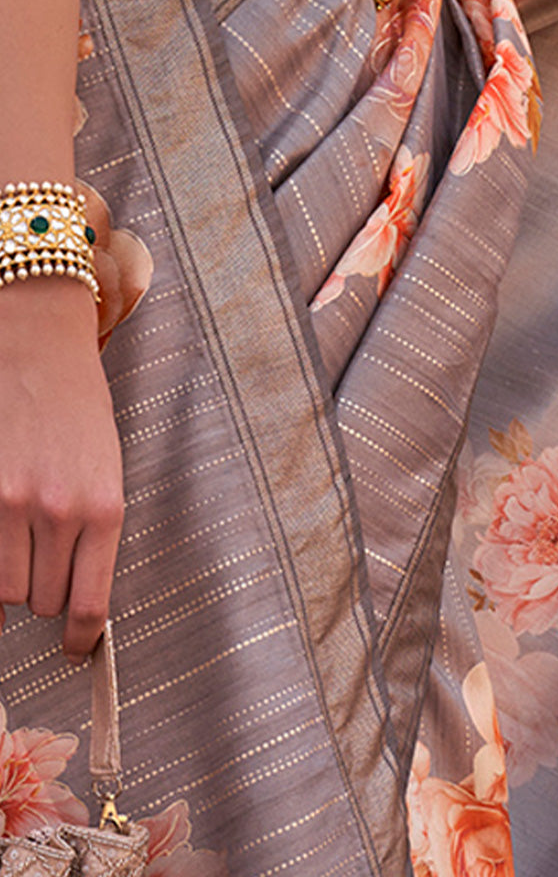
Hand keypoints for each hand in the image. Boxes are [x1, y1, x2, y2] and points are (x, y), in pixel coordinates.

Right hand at [0, 276, 122, 661]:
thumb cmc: (80, 410)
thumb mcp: (107, 470)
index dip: (82, 638)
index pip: (90, 604)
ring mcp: (10, 503)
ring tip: (22, 540)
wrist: (38, 349)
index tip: (76, 650)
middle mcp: (58, 512)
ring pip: (6, 589)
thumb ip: (94, 531)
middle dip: (47, 591)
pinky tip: (2, 548)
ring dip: (13, 577)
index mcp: (105, 508)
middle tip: (47, 562)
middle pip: (44, 601)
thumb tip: (76, 595)